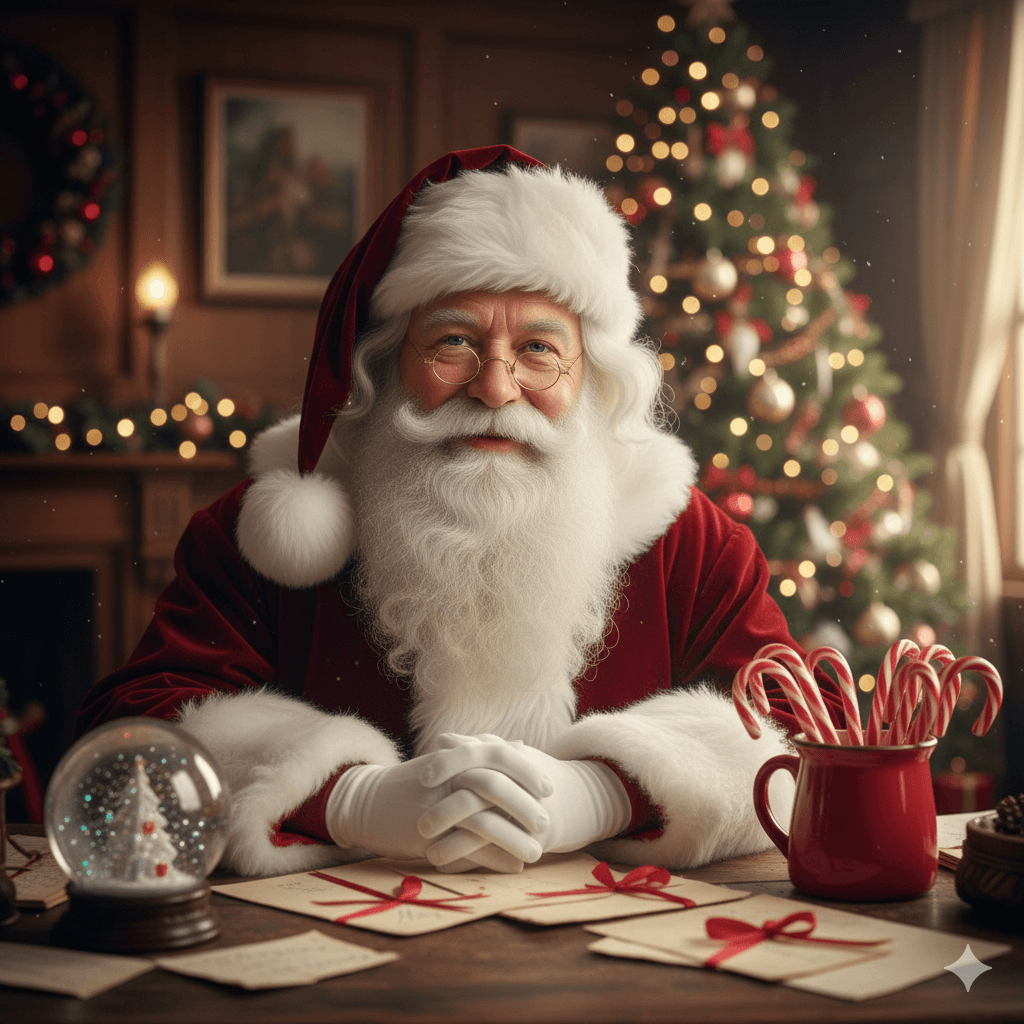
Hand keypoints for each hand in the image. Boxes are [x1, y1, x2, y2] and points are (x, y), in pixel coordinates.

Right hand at [325, 741, 550, 862]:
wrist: (368, 802)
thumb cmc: (415, 783)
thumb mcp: (448, 762)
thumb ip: (483, 753)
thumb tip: (520, 745)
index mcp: (456, 756)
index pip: (499, 756)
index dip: (527, 771)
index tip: (550, 788)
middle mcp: (446, 777)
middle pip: (493, 786)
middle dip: (524, 806)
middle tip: (546, 822)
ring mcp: (435, 804)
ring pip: (482, 820)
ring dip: (514, 839)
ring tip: (537, 853)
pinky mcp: (426, 833)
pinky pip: (466, 848)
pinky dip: (493, 859)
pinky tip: (513, 867)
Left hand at [418, 734, 631, 868]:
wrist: (580, 801)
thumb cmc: (531, 778)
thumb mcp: (508, 758)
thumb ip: (477, 748)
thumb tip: (444, 741)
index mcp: (512, 757)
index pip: (477, 754)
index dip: (449, 763)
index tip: (423, 777)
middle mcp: (521, 783)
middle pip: (481, 790)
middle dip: (447, 810)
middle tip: (420, 825)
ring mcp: (529, 812)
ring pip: (488, 827)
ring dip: (456, 844)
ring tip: (429, 854)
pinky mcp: (534, 841)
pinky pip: (498, 854)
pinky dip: (471, 863)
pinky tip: (450, 868)